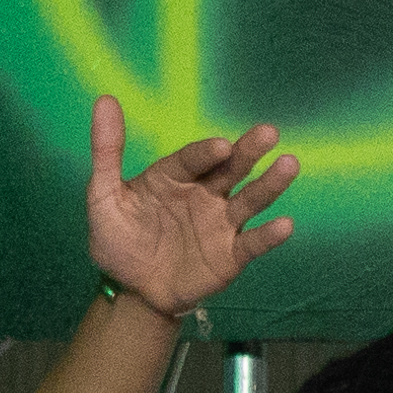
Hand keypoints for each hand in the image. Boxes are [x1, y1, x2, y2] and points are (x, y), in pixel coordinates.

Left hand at [83, 100, 297, 320]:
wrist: (131, 292)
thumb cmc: (119, 241)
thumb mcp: (104, 196)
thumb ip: (106, 151)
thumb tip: (104, 100)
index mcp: (175, 176)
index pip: (194, 159)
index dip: (206, 152)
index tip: (221, 146)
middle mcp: (204, 194)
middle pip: (230, 169)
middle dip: (248, 152)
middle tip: (268, 133)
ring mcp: (221, 223)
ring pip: (249, 200)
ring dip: (269, 184)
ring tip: (289, 164)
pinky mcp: (232, 254)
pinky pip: (252, 243)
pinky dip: (269, 235)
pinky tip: (285, 225)